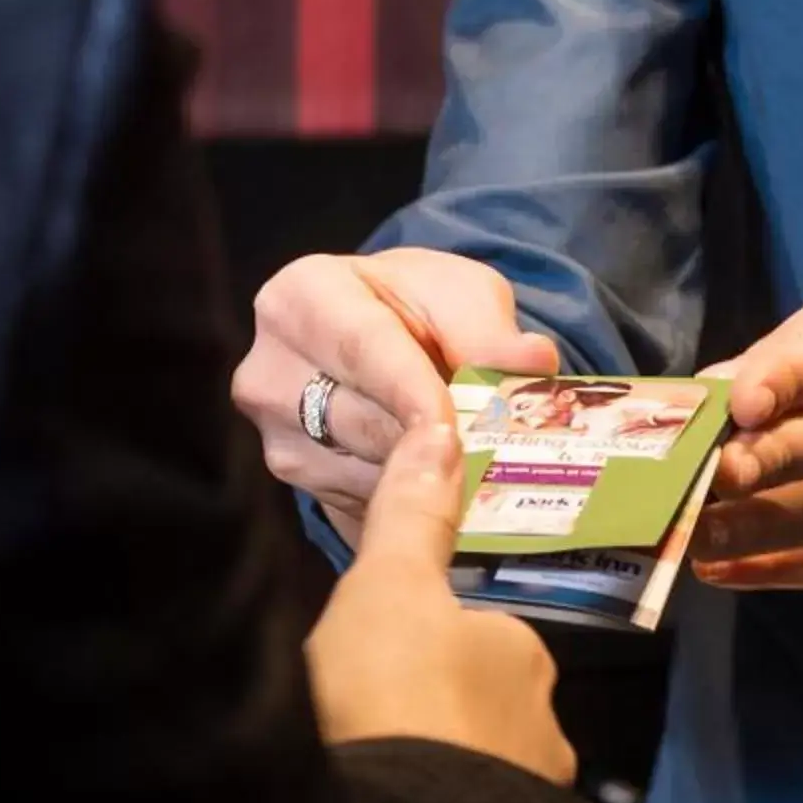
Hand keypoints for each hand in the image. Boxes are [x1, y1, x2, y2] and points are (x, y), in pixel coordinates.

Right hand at [234, 247, 558, 547]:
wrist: (384, 331)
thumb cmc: (418, 305)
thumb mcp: (459, 294)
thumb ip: (489, 328)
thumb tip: (534, 360)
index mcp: (299, 298)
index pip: (363, 351)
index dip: (415, 393)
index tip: (459, 429)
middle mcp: (268, 370)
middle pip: (360, 422)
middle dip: (429, 443)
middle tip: (493, 455)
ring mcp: (275, 435)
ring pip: (361, 476)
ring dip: (423, 480)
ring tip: (477, 466)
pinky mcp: (298, 484)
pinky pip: (360, 509)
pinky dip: (408, 506)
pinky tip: (444, 489)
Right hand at [305, 419, 574, 783]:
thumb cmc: (395, 693)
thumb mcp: (386, 587)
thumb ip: (411, 514)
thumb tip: (441, 430)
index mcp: (520, 655)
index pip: (484, 635)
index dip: (435, 644)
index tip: (386, 664)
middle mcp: (543, 728)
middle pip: (487, 708)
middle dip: (444, 715)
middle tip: (376, 723)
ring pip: (484, 775)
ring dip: (444, 777)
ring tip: (385, 784)